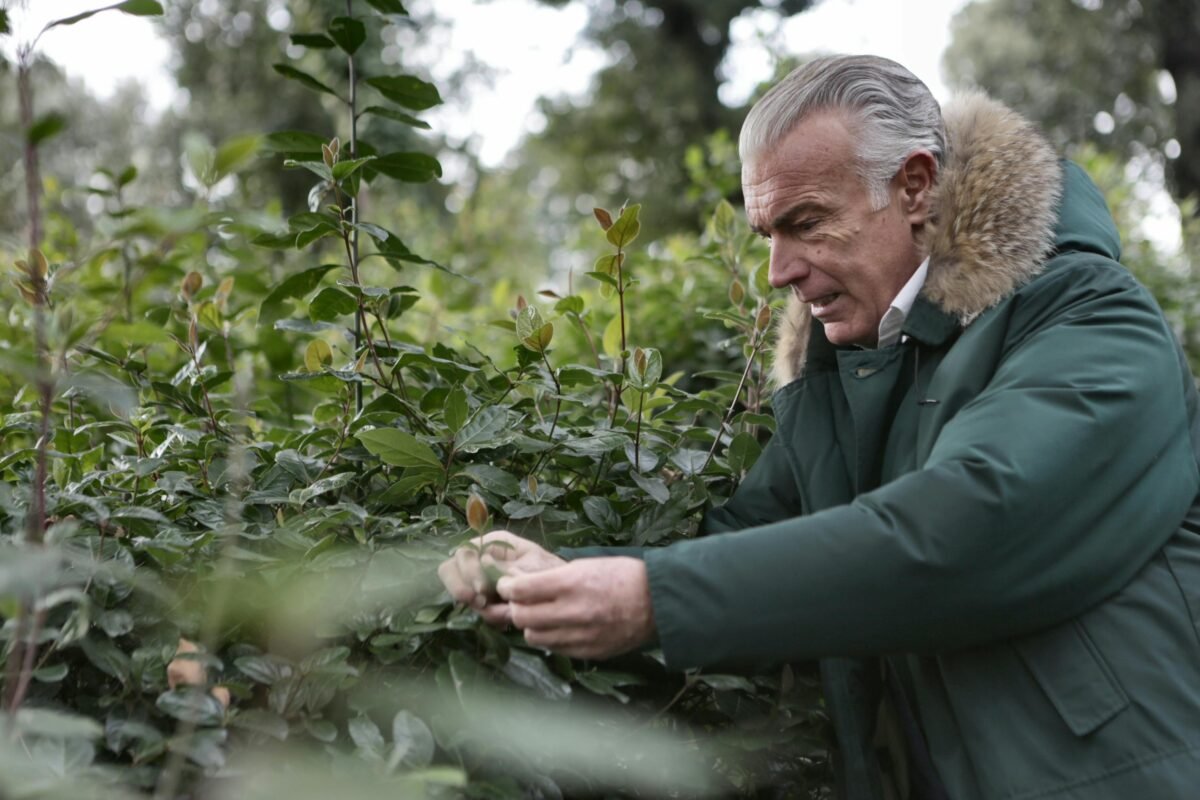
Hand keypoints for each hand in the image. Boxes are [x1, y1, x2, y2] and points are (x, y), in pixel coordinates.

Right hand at [437, 530, 564, 626]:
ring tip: (503, 614)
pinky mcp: (487, 598)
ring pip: (461, 592)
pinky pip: (476, 608)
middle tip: (482, 603)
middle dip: (462, 589)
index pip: (464, 552)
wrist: (566, 592)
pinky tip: (506, 620)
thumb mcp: (533, 566)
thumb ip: (508, 568)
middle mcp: (482, 558)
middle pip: (450, 569)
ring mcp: (481, 579)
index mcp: (492, 543)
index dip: (468, 571)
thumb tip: (485, 565)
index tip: (482, 590)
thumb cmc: (552, 571)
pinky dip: (489, 616)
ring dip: (479, 606)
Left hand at [496, 557, 654, 659]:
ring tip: (540, 616)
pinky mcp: (589, 652)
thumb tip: (523, 586)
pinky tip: (559, 628)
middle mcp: (573, 611)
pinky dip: (551, 639)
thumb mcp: (587, 564)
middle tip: (520, 601)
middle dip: (516, 607)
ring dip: (532, 626)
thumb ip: (554, 578)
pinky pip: (555, 649)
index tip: (506, 585)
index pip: (521, 590)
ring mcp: (581, 635)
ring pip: (534, 637)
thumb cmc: (623, 575)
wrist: (659, 601)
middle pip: (522, 616)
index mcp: (571, 583)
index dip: (507, 587)